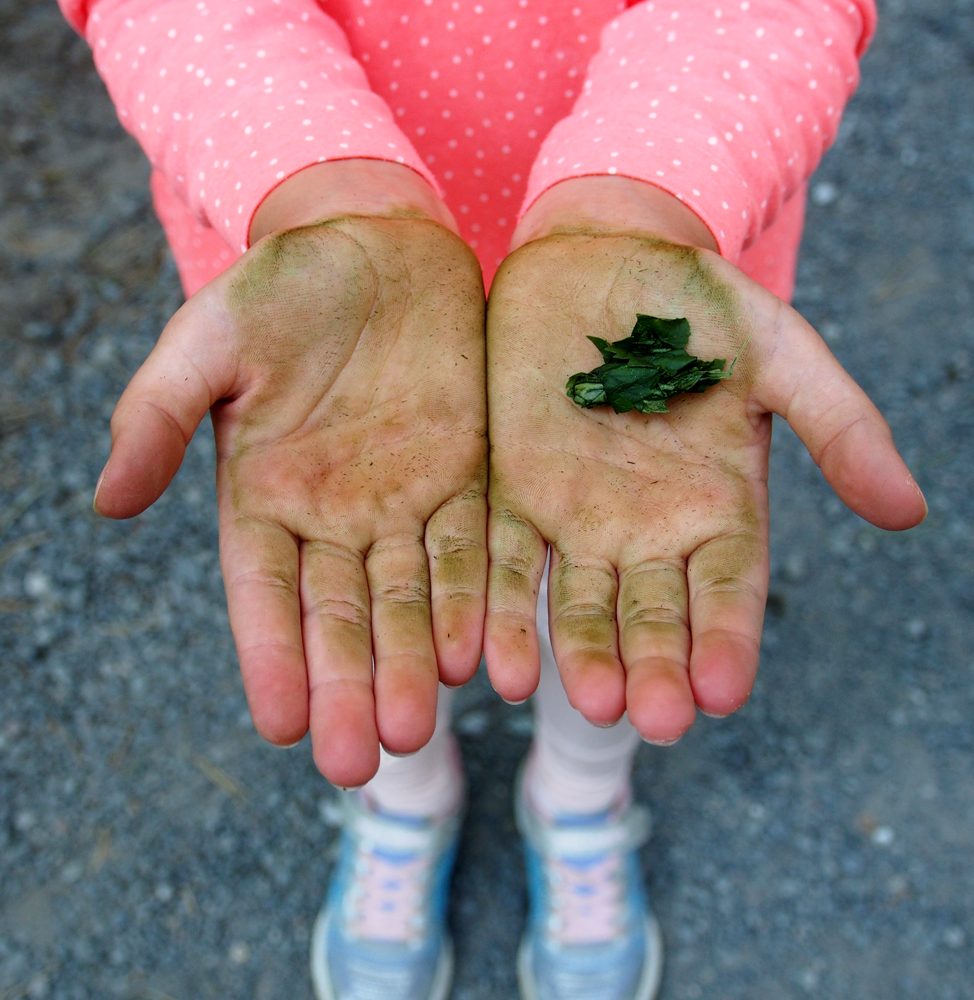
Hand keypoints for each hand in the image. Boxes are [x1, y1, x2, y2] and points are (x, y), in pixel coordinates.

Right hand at [94, 163, 486, 786]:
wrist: (378, 243)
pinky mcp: (465, 478)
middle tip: (359, 762)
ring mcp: (402, 501)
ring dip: (412, 663)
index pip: (265, 593)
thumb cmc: (283, 285)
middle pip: (342, 616)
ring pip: (409, 599)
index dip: (272, 656)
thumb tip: (107, 505)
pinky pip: (471, 549)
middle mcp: (333, 514)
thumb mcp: (209, 340)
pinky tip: (475, 654)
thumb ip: (156, 417)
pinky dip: (472, 601)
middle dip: (348, 686)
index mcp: (263, 494)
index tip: (278, 724)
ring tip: (419, 732)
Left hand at [484, 178, 924, 743]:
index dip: (725, 639)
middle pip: (653, 613)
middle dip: (654, 665)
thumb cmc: (695, 301)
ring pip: (578, 602)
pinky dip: (501, 607)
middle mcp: (647, 528)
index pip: (726, 590)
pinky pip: (504, 559)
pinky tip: (499, 661)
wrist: (596, 258)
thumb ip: (837, 425)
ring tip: (589, 701)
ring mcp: (576, 518)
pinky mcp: (511, 493)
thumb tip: (909, 511)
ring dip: (580, 653)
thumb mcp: (777, 350)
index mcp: (717, 505)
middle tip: (653, 719)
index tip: (722, 692)